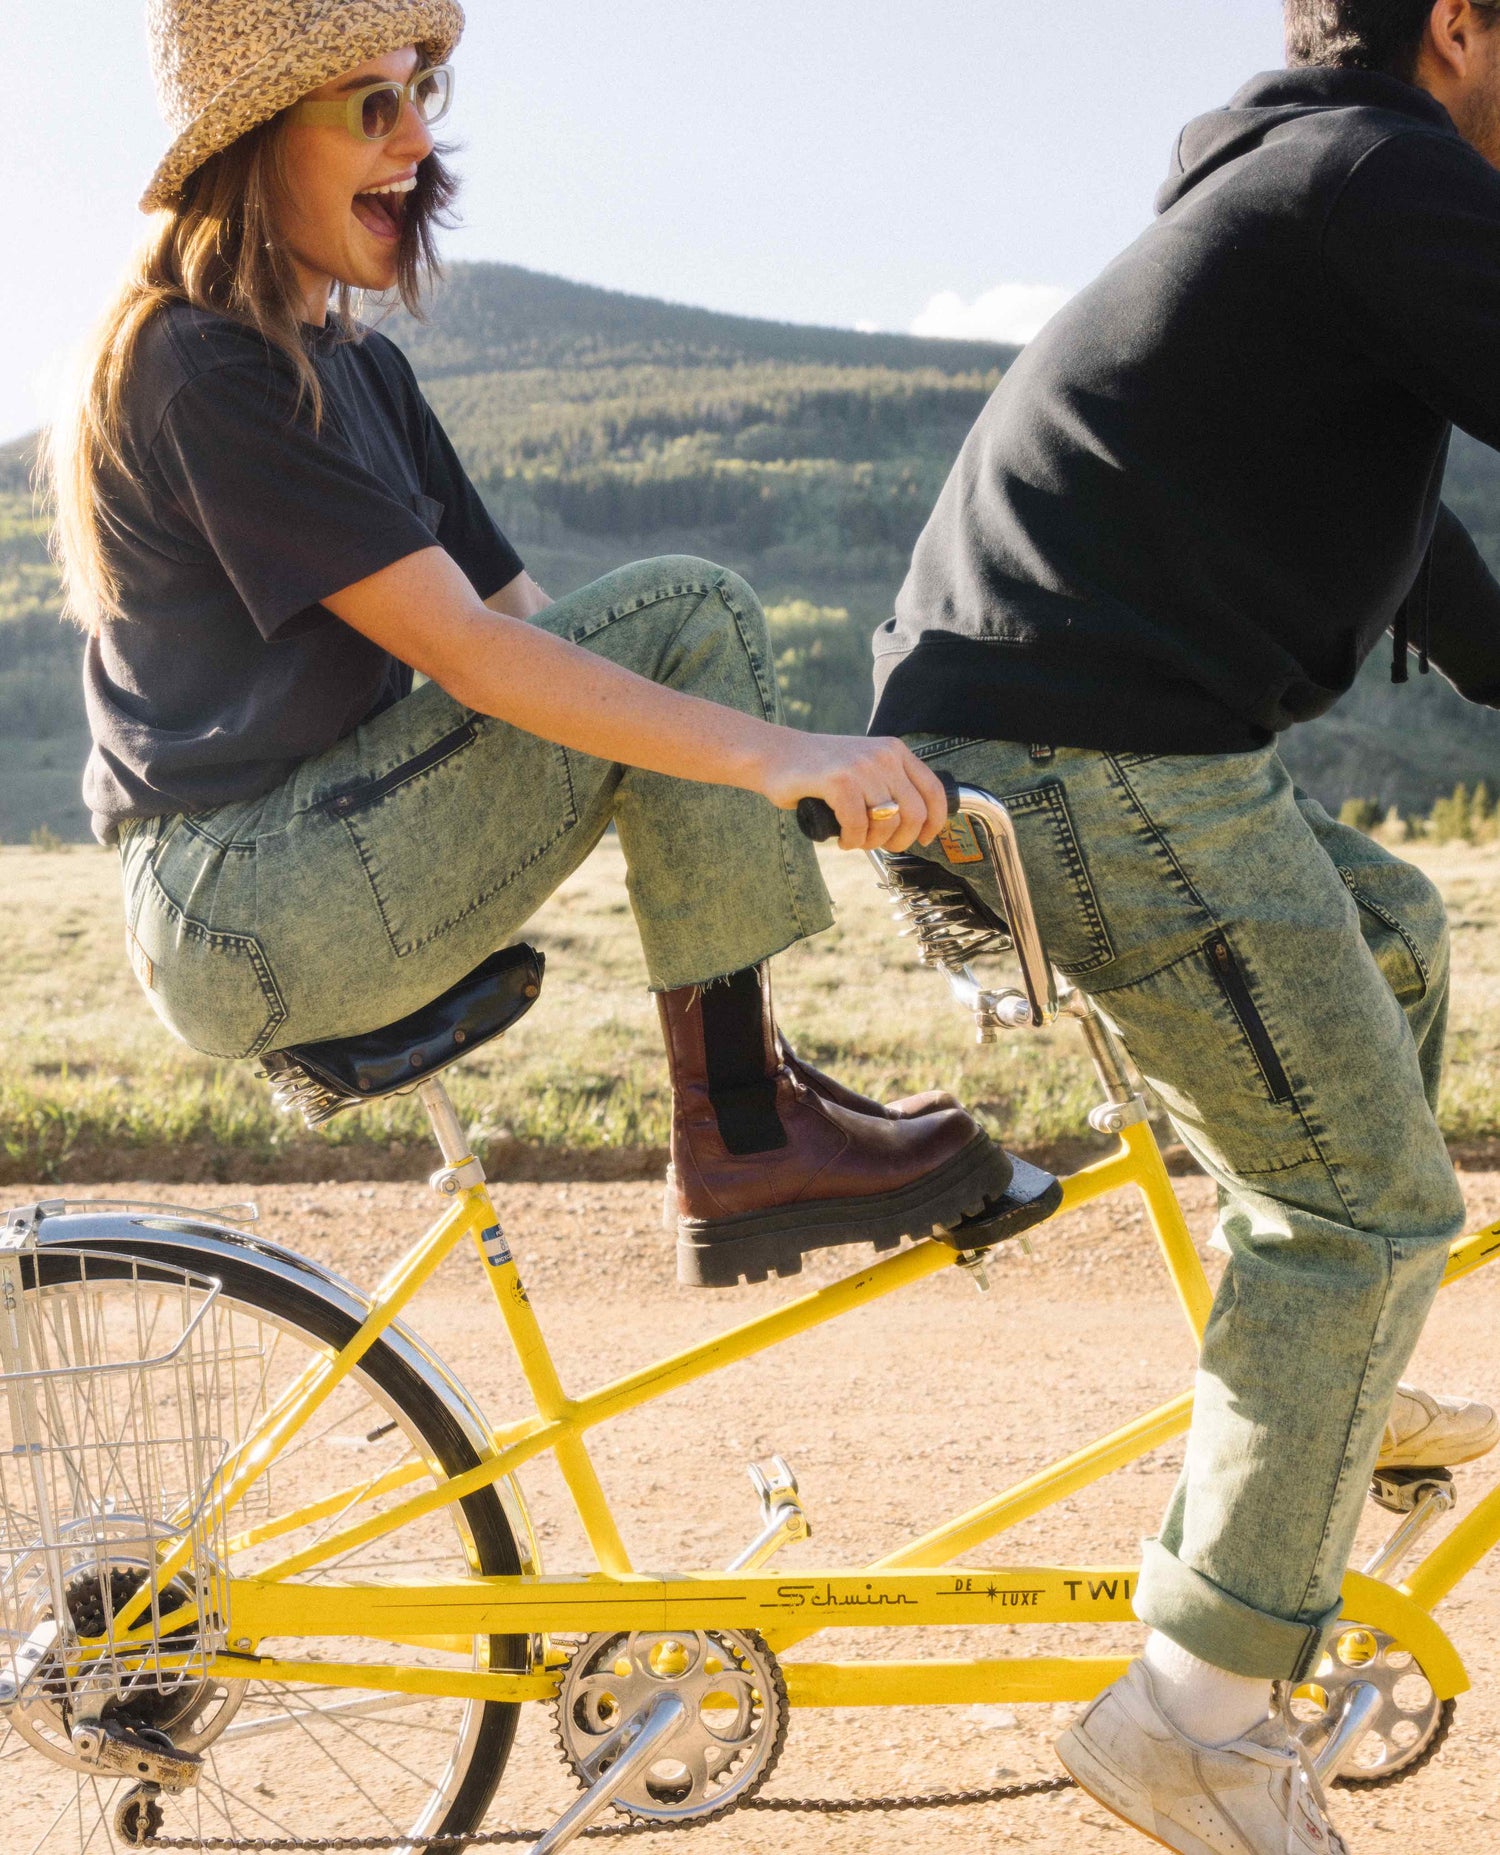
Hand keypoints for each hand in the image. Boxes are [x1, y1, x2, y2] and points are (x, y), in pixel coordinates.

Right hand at [751, 729, 949, 850]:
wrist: (775, 755)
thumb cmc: (817, 769)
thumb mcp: (863, 766)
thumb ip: (887, 784)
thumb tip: (911, 825)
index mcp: (894, 751)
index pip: (933, 790)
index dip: (935, 822)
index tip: (924, 839)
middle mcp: (884, 755)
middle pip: (914, 813)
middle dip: (900, 840)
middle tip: (881, 846)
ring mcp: (861, 766)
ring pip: (887, 822)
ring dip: (872, 843)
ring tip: (856, 841)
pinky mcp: (839, 780)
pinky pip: (858, 825)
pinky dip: (852, 841)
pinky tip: (843, 840)